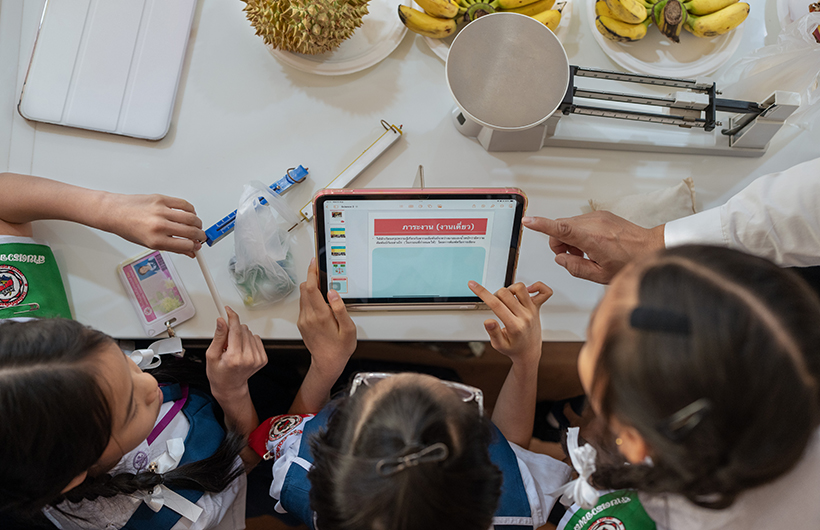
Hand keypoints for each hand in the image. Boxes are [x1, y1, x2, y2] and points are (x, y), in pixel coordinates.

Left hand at [102, 193, 206, 257]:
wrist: (114, 212)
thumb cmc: (128, 228)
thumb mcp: (149, 244)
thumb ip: (172, 248)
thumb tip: (188, 251)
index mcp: (156, 240)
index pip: (185, 245)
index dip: (195, 246)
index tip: (197, 246)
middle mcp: (159, 225)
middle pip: (191, 231)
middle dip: (200, 235)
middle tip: (201, 236)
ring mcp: (161, 211)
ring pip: (191, 217)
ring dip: (198, 223)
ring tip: (196, 225)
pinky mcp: (161, 199)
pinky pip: (184, 204)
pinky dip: (190, 210)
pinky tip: (189, 213)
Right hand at [206, 306, 267, 402]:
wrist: (230, 387)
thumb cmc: (219, 373)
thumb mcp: (211, 355)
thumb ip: (218, 336)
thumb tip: (222, 321)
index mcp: (234, 358)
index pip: (235, 330)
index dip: (232, 317)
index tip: (228, 310)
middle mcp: (249, 358)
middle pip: (243, 329)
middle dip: (233, 330)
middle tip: (225, 342)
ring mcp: (258, 359)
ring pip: (250, 333)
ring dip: (240, 336)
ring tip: (233, 348)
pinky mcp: (263, 358)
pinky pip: (256, 339)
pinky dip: (248, 341)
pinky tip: (241, 350)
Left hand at [297, 258, 356, 377]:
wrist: (327, 363)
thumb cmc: (340, 347)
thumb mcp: (348, 329)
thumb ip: (340, 309)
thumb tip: (332, 292)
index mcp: (320, 315)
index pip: (311, 288)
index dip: (311, 273)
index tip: (314, 263)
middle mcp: (308, 316)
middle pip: (304, 288)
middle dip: (312, 278)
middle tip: (323, 274)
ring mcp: (303, 320)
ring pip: (303, 296)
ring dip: (311, 289)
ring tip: (325, 290)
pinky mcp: (302, 323)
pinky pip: (304, 305)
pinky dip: (310, 299)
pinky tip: (322, 303)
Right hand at [468, 280, 551, 365]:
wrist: (529, 352)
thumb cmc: (513, 348)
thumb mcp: (499, 345)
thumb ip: (494, 333)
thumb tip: (488, 322)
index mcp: (514, 326)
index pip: (496, 305)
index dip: (482, 292)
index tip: (472, 285)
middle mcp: (525, 316)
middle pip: (505, 293)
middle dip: (494, 295)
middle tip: (494, 304)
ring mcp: (532, 311)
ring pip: (521, 288)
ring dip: (510, 289)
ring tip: (506, 298)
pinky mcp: (538, 308)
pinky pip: (545, 292)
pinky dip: (538, 286)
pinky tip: (527, 291)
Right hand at [523, 212, 664, 283]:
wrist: (650, 247)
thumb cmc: (629, 262)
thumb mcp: (600, 275)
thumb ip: (575, 268)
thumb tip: (561, 259)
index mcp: (592, 239)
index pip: (560, 228)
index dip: (541, 225)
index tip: (528, 221)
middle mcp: (594, 223)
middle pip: (561, 227)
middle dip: (559, 242)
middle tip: (571, 257)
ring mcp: (598, 217)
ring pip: (569, 224)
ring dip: (569, 239)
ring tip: (585, 253)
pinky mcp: (602, 215)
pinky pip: (580, 222)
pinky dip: (579, 233)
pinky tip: (591, 245)